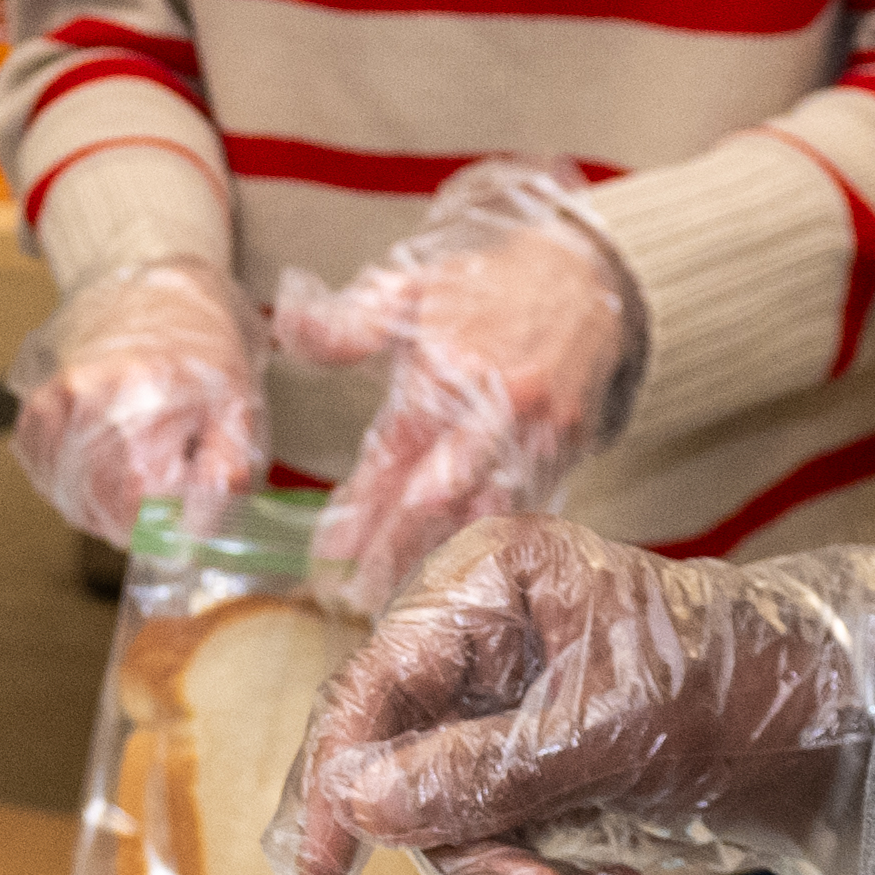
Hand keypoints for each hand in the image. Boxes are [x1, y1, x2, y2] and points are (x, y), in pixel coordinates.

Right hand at [5, 251, 265, 548]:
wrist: (151, 292)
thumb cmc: (198, 345)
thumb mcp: (237, 402)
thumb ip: (227, 467)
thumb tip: (206, 519)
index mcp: (137, 394)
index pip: (139, 501)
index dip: (169, 522)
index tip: (188, 515)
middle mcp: (82, 400)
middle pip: (102, 507)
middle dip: (144, 520)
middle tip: (172, 494)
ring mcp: (50, 407)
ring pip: (73, 501)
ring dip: (111, 508)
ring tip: (143, 473)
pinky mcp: (33, 416)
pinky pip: (51, 482)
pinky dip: (81, 489)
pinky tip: (111, 464)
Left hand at [262, 168, 650, 613]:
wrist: (585, 275)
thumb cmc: (486, 288)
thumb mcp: (410, 290)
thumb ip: (348, 323)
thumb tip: (289, 330)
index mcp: (450, 371)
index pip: (394, 453)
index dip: (361, 506)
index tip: (328, 553)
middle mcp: (498, 409)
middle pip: (440, 496)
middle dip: (396, 549)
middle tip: (355, 595)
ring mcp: (542, 433)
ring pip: (488, 511)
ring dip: (443, 556)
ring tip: (401, 599)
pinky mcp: (573, 448)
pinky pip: (532, 505)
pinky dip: (495, 538)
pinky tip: (465, 572)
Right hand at [277, 518, 874, 874]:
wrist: (848, 734)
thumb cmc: (745, 687)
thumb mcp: (610, 730)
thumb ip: (480, 770)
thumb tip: (359, 803)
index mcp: (488, 584)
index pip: (375, 679)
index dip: (338, 773)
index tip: (324, 866)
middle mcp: (481, 645)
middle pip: (401, 771)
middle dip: (472, 851)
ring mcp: (505, 718)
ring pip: (447, 830)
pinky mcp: (535, 780)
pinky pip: (498, 857)